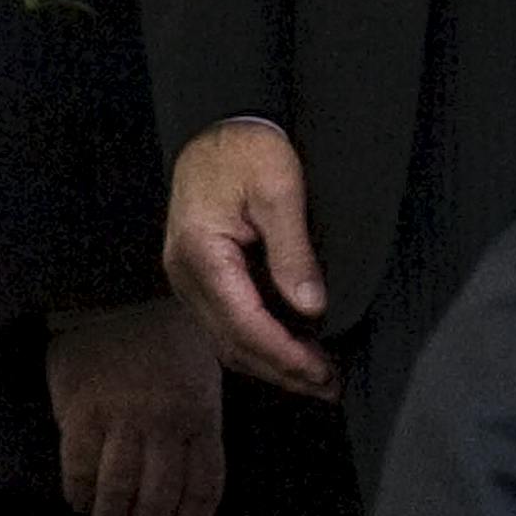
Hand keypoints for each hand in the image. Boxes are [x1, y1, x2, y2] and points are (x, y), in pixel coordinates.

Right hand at [42, 298, 232, 515]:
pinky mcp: (81, 411)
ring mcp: (122, 417)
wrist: (118, 295)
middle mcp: (166, 422)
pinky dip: (79, 493)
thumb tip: (192, 483)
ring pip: (119, 489)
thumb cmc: (167, 340)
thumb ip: (200, 426)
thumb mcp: (204, 377)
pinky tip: (79, 506)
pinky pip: (78, 466)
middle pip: (160, 497)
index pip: (203, 485)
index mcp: (202, 415)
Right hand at [160, 120, 338, 398]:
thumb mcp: (280, 190)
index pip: (244, 324)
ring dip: (272, 364)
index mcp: (201, 254)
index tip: (323, 373)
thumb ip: (292, 251)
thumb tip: (310, 308)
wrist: (219, 127)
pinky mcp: (199, 279)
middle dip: (283, 371)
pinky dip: (260, 344)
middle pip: (233, 343)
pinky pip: (226, 325)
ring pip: (227, 341)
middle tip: (331, 388)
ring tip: (319, 379)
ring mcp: (187, 280)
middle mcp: (185, 275)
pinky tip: (292, 351)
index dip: (286, 356)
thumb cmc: (249, 150)